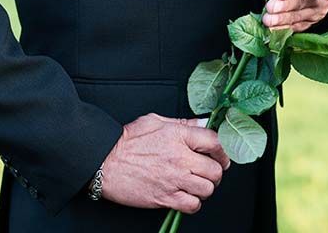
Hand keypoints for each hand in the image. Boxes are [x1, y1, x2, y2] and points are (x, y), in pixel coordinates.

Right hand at [100, 114, 230, 213]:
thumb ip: (182, 123)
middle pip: (215, 169)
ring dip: (205, 188)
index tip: (221, 155)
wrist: (103, 162)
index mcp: (178, 136)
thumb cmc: (126, 141)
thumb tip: (202, 123)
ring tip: (197, 184)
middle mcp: (179, 158)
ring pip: (207, 189)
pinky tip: (187, 196)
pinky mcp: (165, 197)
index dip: (223, 150)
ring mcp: (173, 179)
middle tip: (210, 171)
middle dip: (216, 171)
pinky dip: (193, 203)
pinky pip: (192, 205)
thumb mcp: (155, 121)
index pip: (215, 142)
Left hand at [263, 0, 327, 32]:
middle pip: (303, 1)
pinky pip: (298, 26)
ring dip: (282, 19)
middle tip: (270, 7)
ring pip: (299, 16)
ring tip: (268, 20)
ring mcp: (319, 11)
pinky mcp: (312, 21)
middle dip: (285, 6)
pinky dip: (284, 28)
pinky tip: (273, 28)